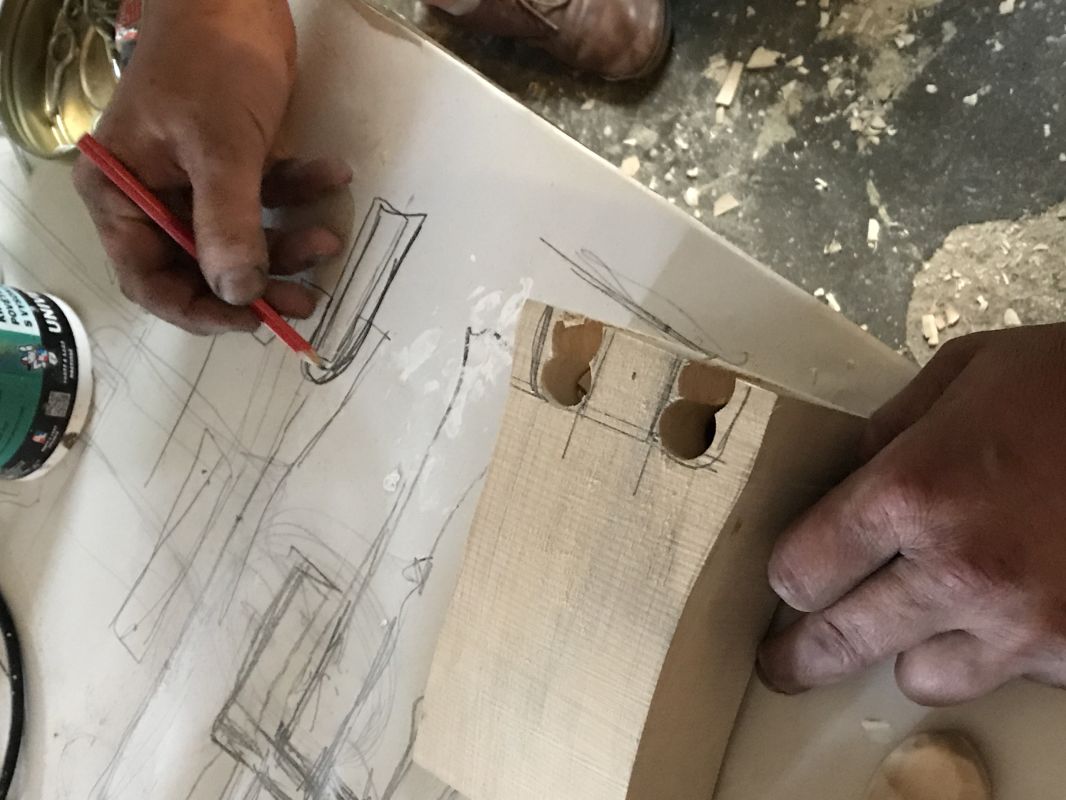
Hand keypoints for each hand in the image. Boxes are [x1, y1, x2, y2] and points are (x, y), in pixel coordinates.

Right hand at [73, 0, 350, 333]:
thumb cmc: (210, 60)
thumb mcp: (219, 147)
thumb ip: (227, 224)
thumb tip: (239, 293)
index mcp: (120, 193)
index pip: (150, 278)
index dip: (200, 308)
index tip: (251, 319)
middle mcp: (150, 194)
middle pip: (200, 265)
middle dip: (255, 282)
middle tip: (305, 299)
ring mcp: (191, 180)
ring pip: (239, 237)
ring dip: (285, 243)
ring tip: (328, 239)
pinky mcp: (230, 163)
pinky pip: (263, 198)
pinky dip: (296, 193)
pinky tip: (331, 175)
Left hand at [758, 324, 1065, 705]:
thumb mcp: (966, 374)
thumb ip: (889, 430)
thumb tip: (848, 478)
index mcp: (916, 491)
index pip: (803, 568)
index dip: (788, 574)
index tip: (790, 577)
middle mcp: (963, 570)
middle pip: (842, 642)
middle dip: (804, 652)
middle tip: (786, 661)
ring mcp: (1028, 624)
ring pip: (923, 679)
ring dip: (912, 649)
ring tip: (924, 611)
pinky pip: (1007, 676)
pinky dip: (997, 650)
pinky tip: (1007, 602)